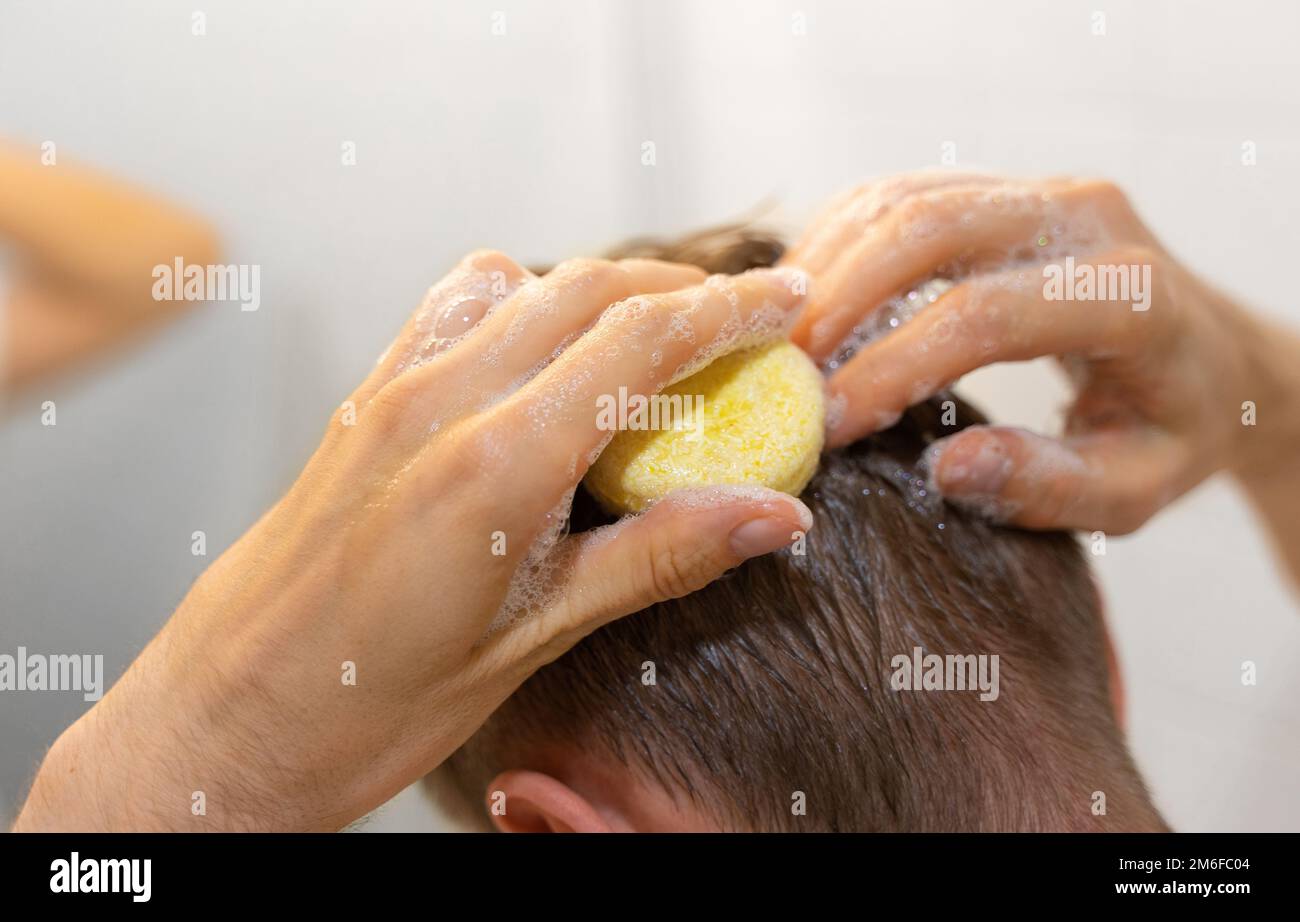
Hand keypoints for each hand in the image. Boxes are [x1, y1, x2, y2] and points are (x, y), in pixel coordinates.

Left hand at [14, 252, 811, 830]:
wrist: (225, 717)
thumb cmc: (369, 706)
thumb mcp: (536, 638)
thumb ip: (659, 558)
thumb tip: (774, 516)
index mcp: (495, 465)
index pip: (640, 341)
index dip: (729, 311)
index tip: (788, 300)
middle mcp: (440, 402)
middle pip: (590, 291)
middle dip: (683, 290)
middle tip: (748, 315)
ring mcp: (391, 391)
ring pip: (523, 285)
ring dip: (603, 290)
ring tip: (660, 330)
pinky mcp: (362, 401)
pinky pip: (453, 308)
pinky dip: (521, 300)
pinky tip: (543, 346)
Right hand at [784, 172, 1299, 533]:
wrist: (1209, 357)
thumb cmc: (1168, 432)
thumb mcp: (1131, 489)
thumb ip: (1046, 486)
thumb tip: (946, 468)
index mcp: (1131, 295)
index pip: (986, 315)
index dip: (894, 368)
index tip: (831, 427)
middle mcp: (1087, 218)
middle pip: (931, 226)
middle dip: (840, 299)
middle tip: (782, 372)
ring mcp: (1043, 191)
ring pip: (904, 196)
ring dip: (827, 263)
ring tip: (779, 340)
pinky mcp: (1003, 189)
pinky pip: (900, 193)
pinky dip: (839, 240)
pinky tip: (806, 300)